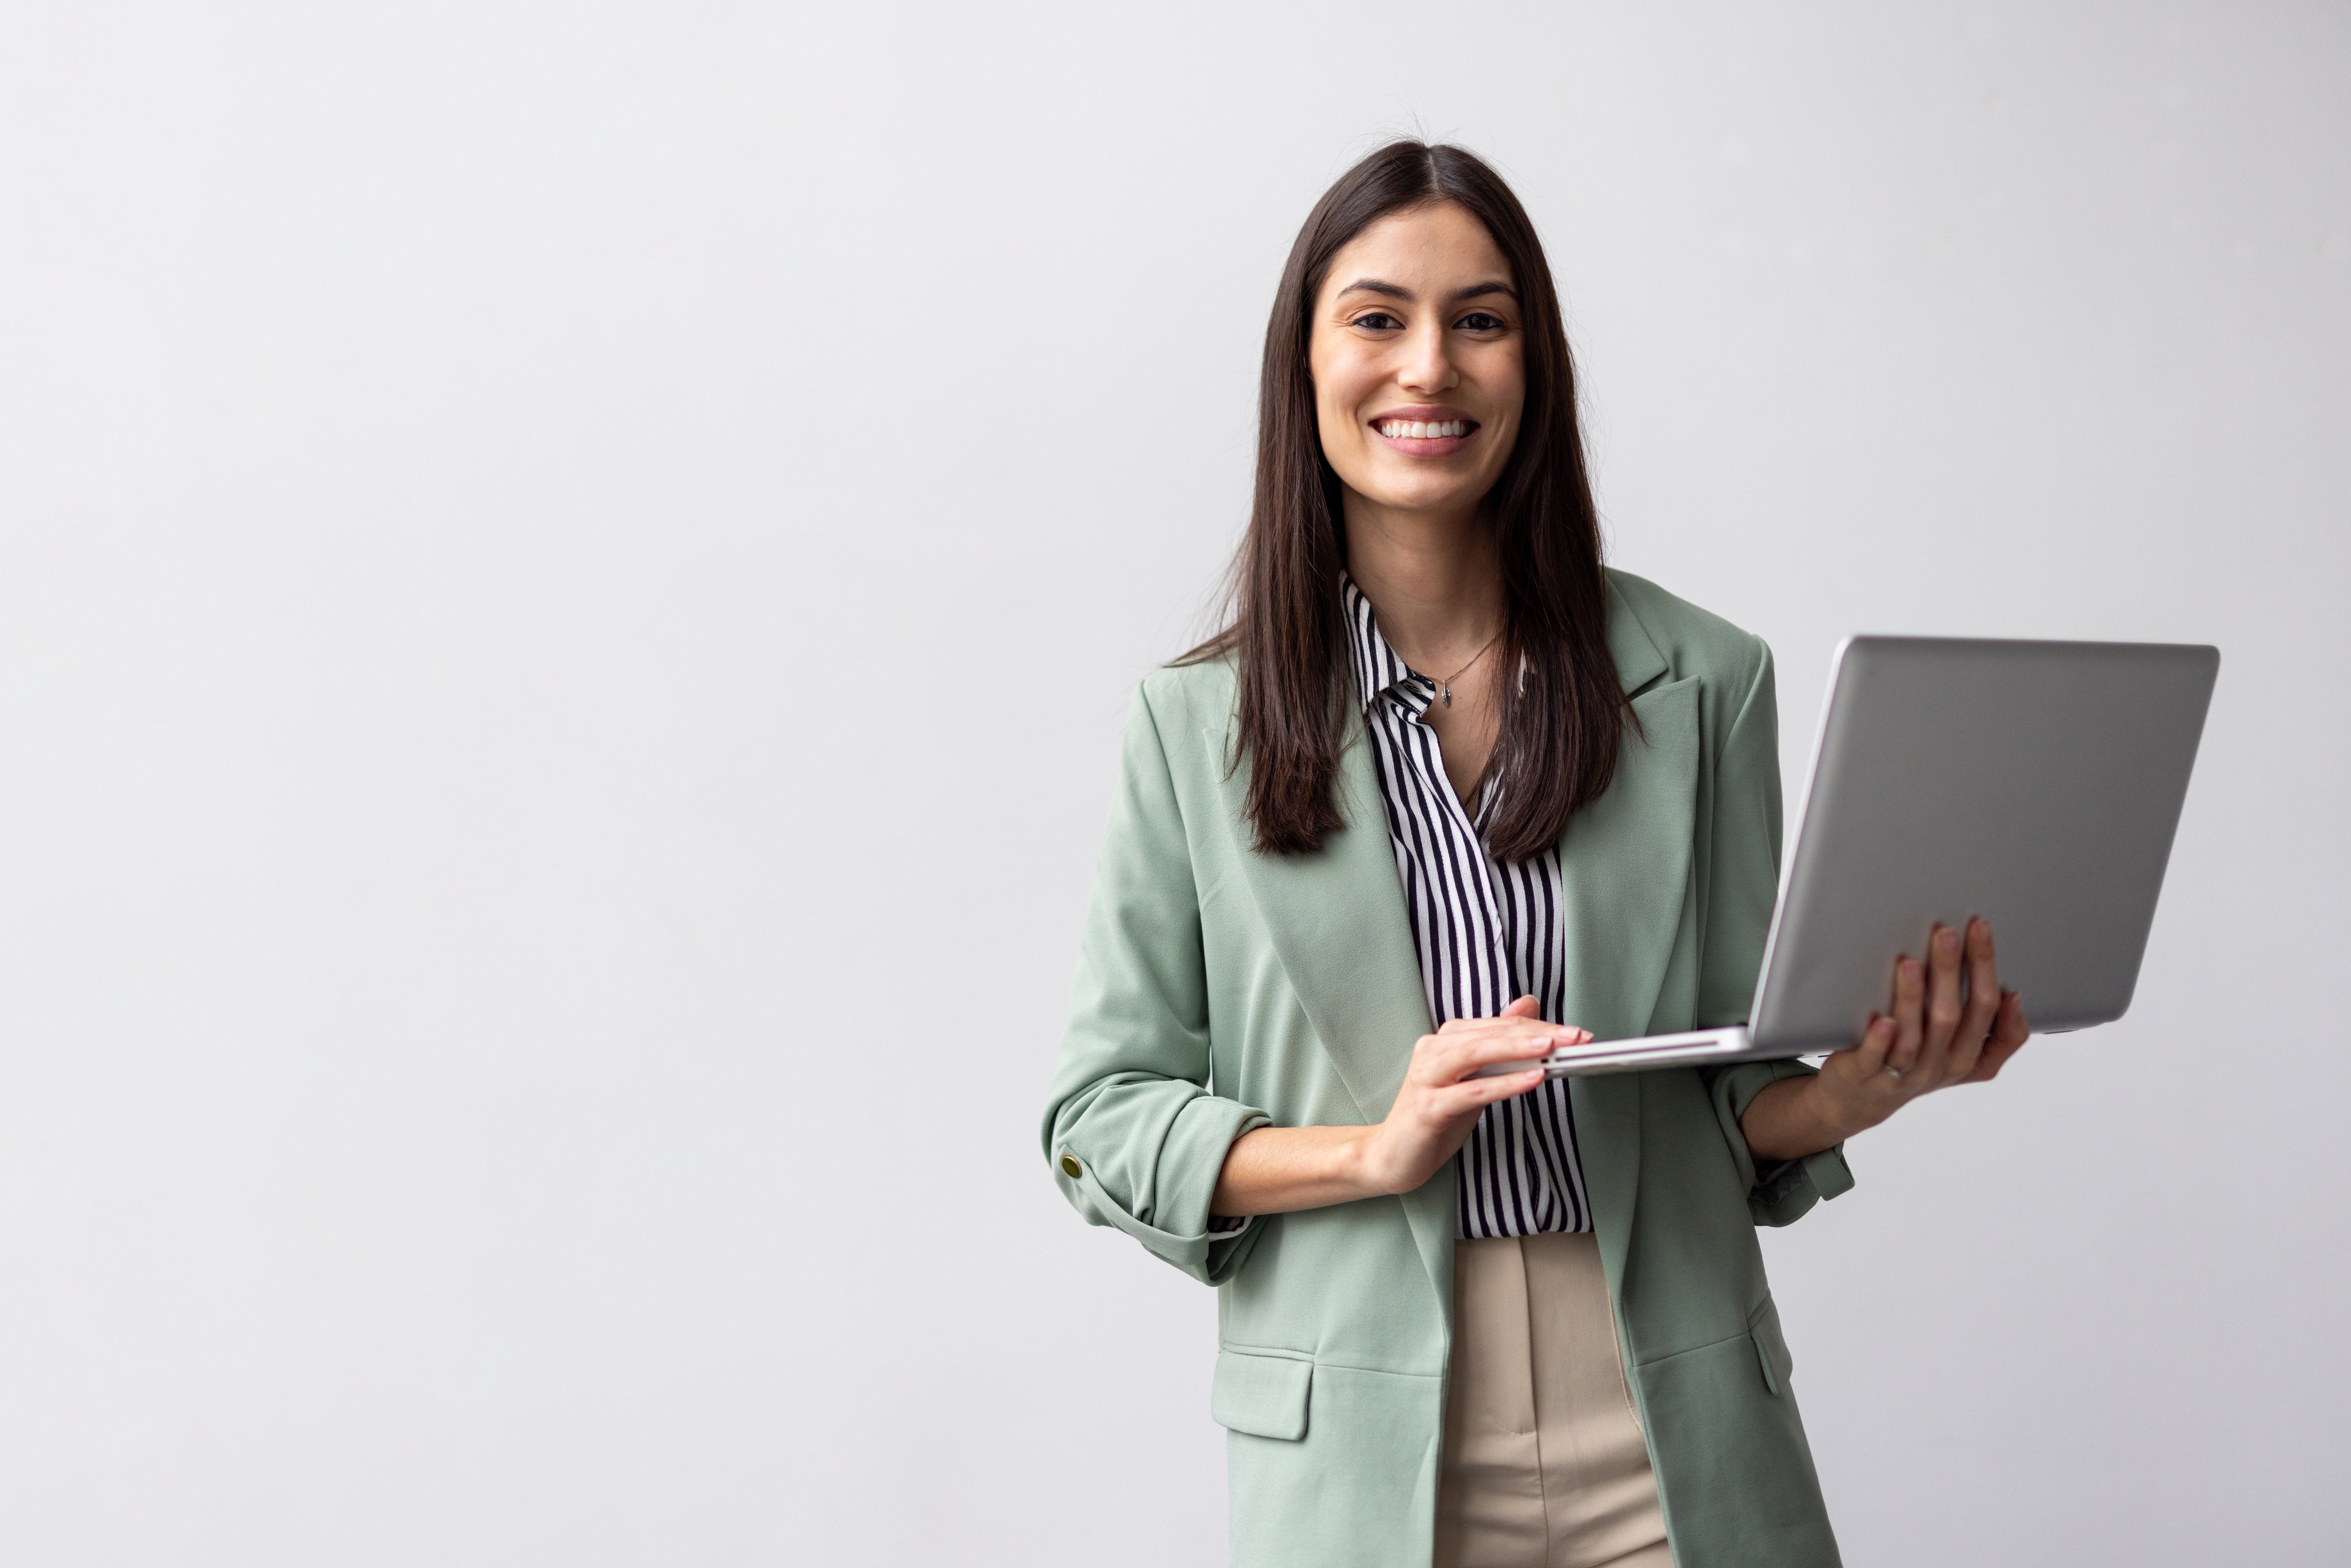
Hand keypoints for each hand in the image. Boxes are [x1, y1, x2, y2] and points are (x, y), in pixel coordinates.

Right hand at [1357, 996, 1582, 1196]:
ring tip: (1552, 1047)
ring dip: (1518, 1048)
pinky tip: (1532, 1078)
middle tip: (1575, 1037)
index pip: (1499, 1025)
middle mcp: (1433, 1051)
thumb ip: (1498, 1043)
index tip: (1576, 1033)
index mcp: (1446, 1040)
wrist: (1392, 1155)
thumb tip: (1528, 1005)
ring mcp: (1427, 1078)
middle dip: (1537, 1032)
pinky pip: (1471, 1091)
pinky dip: (1504, 1084)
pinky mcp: (1428, 1108)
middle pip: (1491, 1034)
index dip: (1539, 1025)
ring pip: (1477, 1053)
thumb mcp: (1473, 1077)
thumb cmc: (1436, 1115)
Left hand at [1742, 917, 2030, 1159]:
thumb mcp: (1963, 1055)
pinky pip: (1876, 1059)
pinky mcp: (1866, 1076)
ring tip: (1910, 964)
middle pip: (1952, 1017)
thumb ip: (1996, 1035)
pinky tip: (1882, 1019)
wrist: (1860, 1099)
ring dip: (1913, 999)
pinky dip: (1880, 1040)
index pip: (1987, 1009)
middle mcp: (1939, 1067)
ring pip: (1915, 1037)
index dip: (1986, 969)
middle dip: (1952, 972)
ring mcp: (1902, 1074)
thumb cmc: (1915, 1062)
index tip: (1980, 928)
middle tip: (1946, 933)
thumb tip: (2013, 996)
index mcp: (1968, 1057)